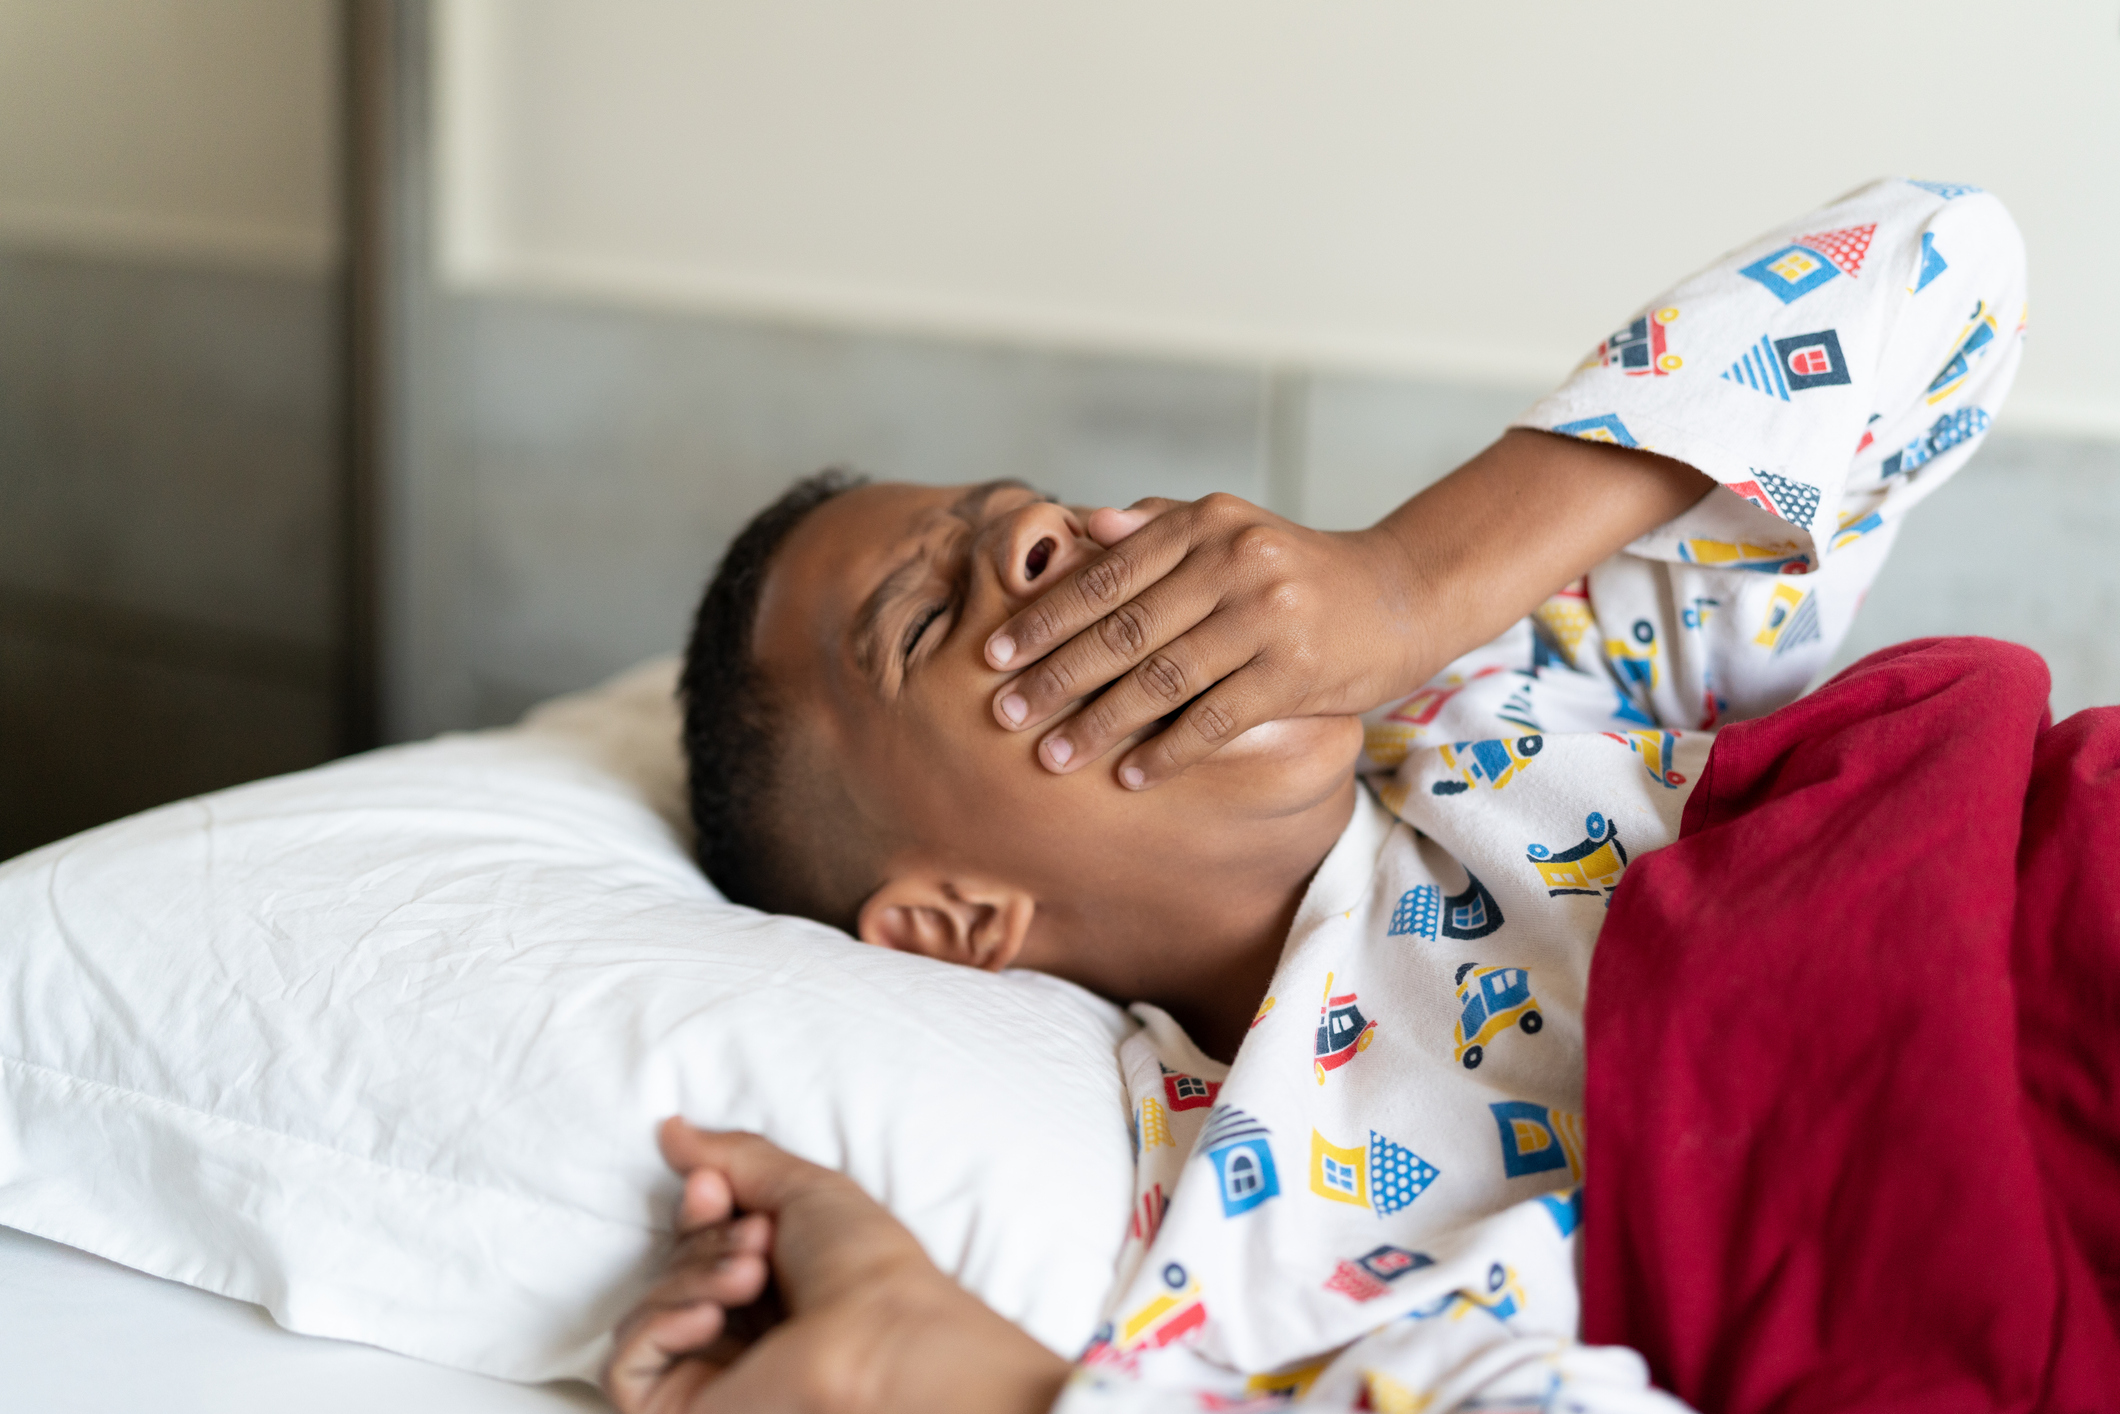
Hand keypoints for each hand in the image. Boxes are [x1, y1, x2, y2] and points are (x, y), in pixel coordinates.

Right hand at [603, 1119, 1068, 1413]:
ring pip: (647, 1312)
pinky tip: (709, 1318)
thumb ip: (733, 1156)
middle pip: (671, 1273)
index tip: (712, 1187)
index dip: (696, 1210)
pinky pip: (622, 1365)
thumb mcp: (803, 1186)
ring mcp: (709, 1378)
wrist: (881, 1339)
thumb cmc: (863, 1266)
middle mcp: (741, 1337)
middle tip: (756, 1240)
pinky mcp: (677, 1412)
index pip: (697, 1245)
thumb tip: (673, 1128)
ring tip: (751, 1274)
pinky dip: (659, 1327)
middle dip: (705, 1241)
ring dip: (692, 1278)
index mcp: (774, 1290)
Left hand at [983, 494, 1426, 788]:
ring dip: (1099, 723)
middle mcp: (1232, 560)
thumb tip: (1082, 525)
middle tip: (1002, 713)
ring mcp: (1266, 614)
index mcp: (1205, 522)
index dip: (1043, 616)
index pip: (1105, 573)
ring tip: (1052, 757)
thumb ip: (1158, 524)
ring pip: (1161, 677)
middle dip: (1054, 675)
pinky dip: (1167, 750)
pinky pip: (1215, 717)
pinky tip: (1130, 775)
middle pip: (1122, 628)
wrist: (1400, 593)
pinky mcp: (1296, 669)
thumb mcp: (1232, 527)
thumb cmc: (1298, 567)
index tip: (992, 655)